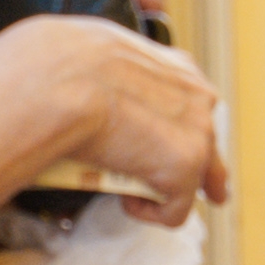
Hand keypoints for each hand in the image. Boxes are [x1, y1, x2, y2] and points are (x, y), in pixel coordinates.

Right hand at [0, 10, 232, 223]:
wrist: (58, 80)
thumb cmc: (56, 63)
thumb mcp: (88, 52)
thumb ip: (102, 69)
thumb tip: (70, 75)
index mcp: (175, 67)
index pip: (193, 102)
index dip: (184, 128)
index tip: (174, 143)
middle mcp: (197, 98)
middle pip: (208, 143)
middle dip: (204, 171)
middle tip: (204, 193)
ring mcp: (197, 134)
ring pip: (194, 180)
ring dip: (162, 191)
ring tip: (128, 194)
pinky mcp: (184, 168)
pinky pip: (175, 211)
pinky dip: (147, 213)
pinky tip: (124, 201)